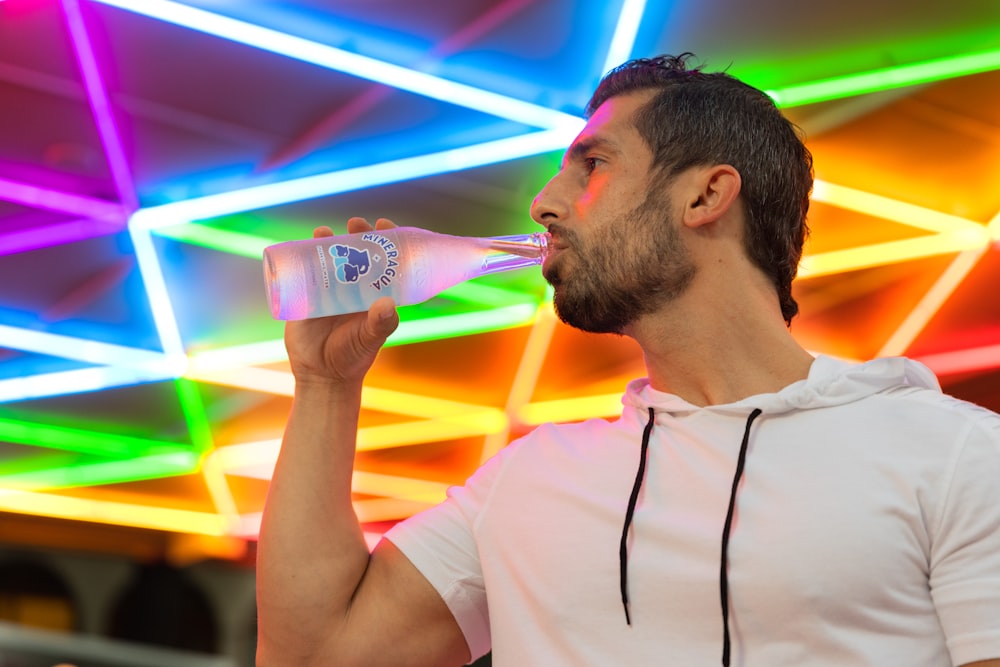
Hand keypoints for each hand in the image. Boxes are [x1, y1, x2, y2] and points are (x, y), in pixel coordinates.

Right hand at [283, 217, 399, 387]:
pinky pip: (303, 271)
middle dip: (357, 234)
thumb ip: (380, 324)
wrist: (321, 375)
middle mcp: (353, 287)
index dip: (385, 241)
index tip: (384, 226)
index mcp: (374, 293)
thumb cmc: (352, 357)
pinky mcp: (305, 296)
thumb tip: (387, 303)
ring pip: (329, 257)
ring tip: (326, 232)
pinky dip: (302, 255)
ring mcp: (329, 289)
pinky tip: (303, 244)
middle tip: (356, 224)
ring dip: (328, 239)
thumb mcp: (368, 339)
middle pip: (356, 252)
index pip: (383, 261)